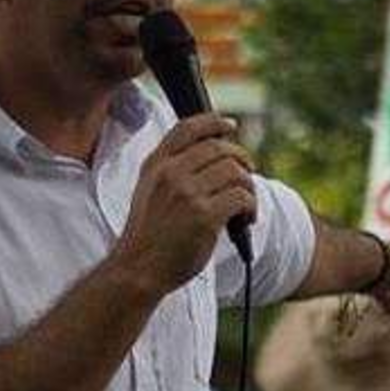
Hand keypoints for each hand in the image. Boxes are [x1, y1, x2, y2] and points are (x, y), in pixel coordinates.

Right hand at [111, 114, 256, 294]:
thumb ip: (171, 169)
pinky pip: (241, 197)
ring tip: (246, 205)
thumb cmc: (149, 234)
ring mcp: (187, 194)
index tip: (230, 126)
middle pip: (219, 148)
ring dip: (249, 187)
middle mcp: (171, 174)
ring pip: (235, 171)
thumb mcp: (148, 190)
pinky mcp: (205, 216)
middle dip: (240, 159)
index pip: (188, 128)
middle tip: (247, 173)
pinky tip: (246, 219)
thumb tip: (212, 151)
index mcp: (156, 165)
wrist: (138, 268)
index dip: (213, 122)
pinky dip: (251, 207)